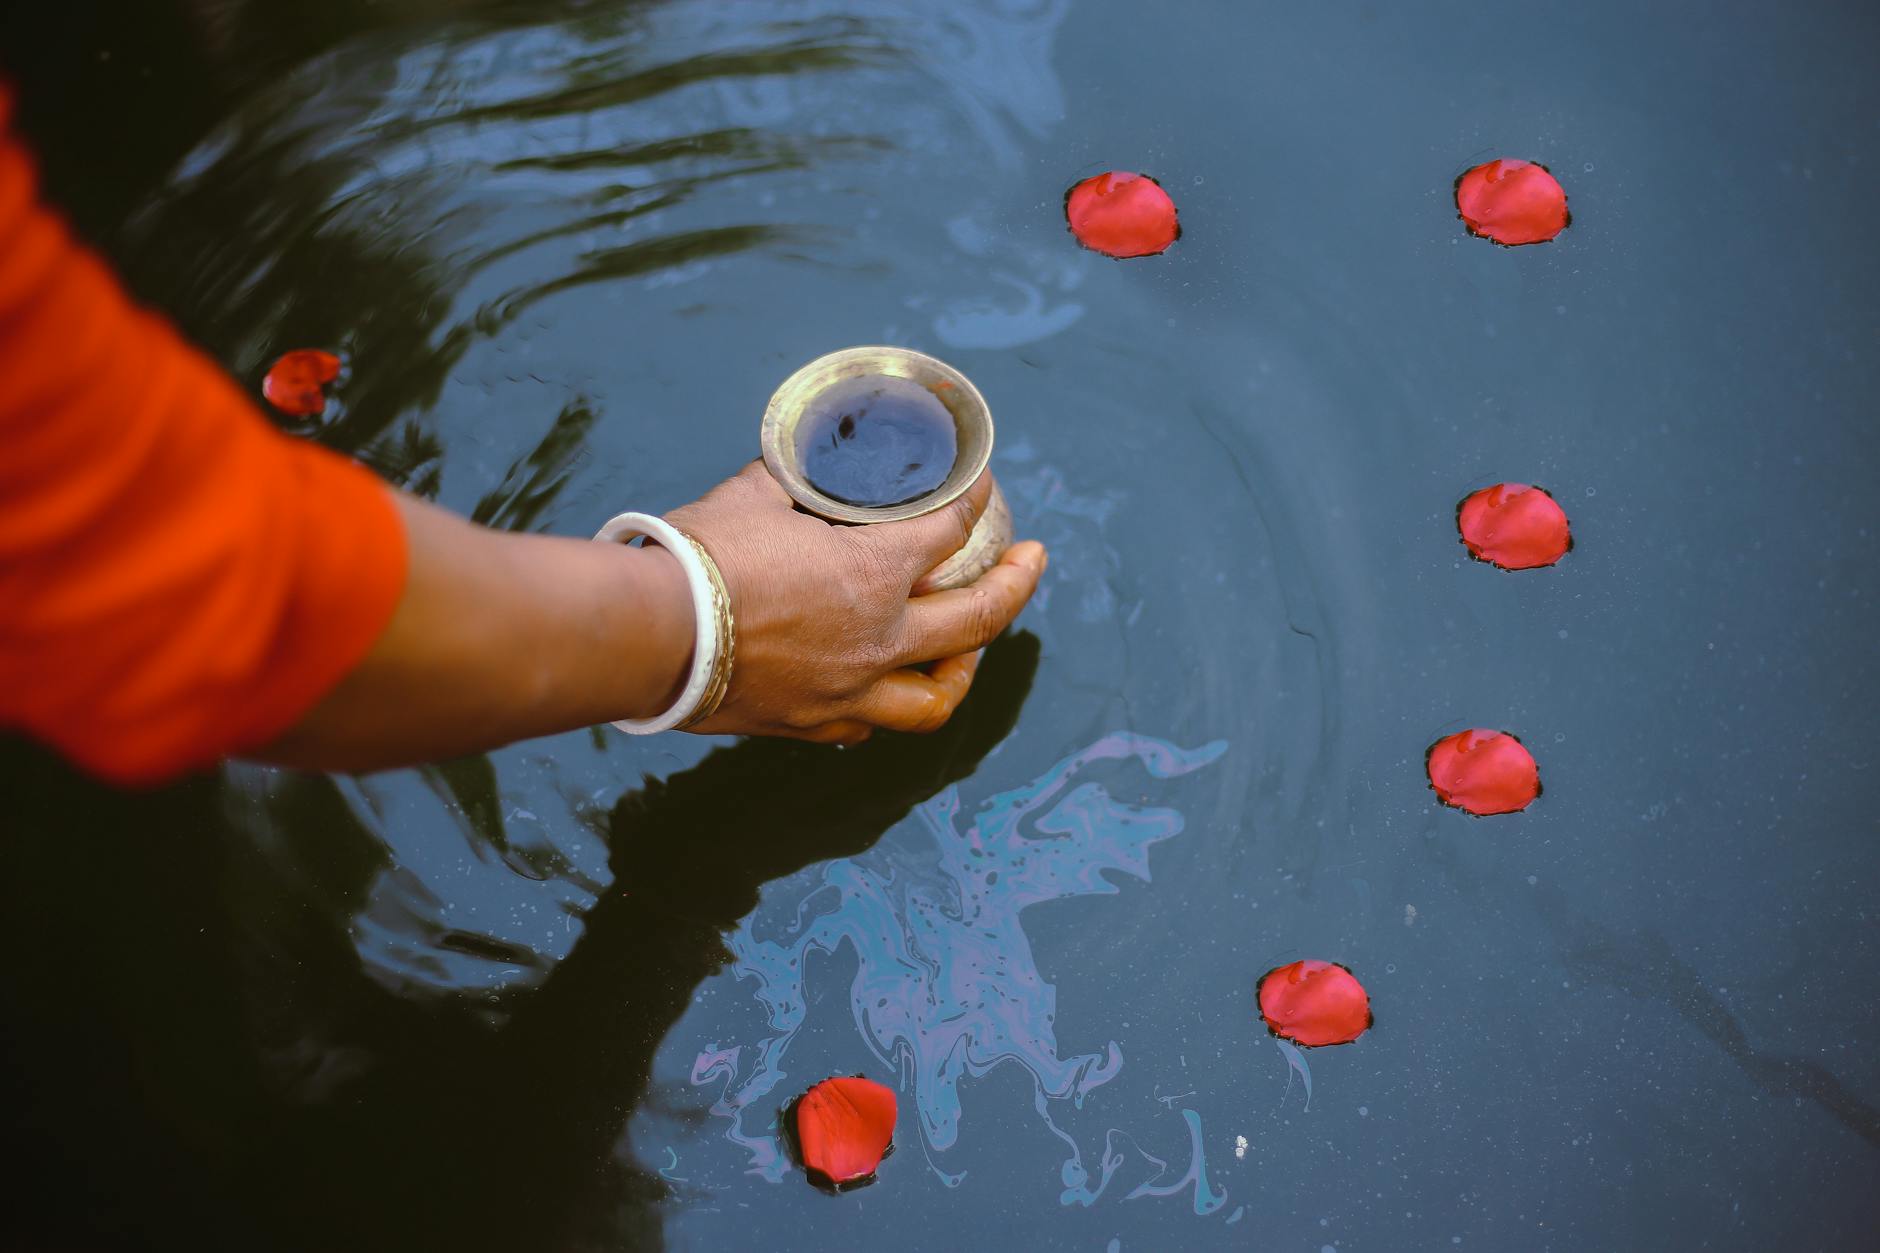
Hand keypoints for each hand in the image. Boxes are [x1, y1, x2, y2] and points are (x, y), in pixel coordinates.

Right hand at [665, 461, 1045, 743]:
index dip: (975, 502)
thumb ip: (791, 482)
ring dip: (964, 670)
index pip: (951, 532)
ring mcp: (848, 693)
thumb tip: (800, 463)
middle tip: (1032, 560)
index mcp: (873, 575)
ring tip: (972, 650)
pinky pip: (870, 724)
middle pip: (978, 619)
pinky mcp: (811, 724)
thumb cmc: (696, 556)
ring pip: (935, 697)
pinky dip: (888, 704)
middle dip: (1016, 585)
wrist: (647, 635)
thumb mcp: (753, 496)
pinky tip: (888, 687)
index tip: (983, 487)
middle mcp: (878, 641)